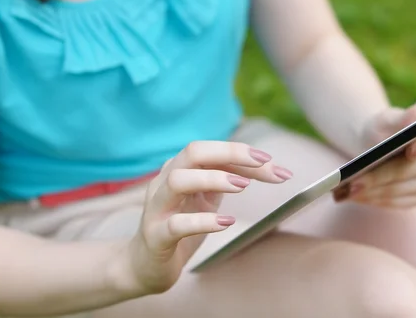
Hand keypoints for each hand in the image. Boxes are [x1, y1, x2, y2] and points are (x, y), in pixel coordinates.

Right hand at [126, 141, 292, 293]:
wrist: (145, 264)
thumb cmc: (181, 226)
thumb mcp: (207, 200)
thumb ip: (228, 181)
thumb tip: (268, 168)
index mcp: (179, 169)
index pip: (211, 150)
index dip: (241, 151)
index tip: (270, 160)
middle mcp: (165, 182)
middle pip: (192, 152)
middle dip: (230, 152)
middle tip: (263, 162)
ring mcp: (157, 208)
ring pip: (177, 180)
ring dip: (212, 179)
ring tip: (243, 187)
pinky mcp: (156, 236)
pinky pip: (176, 224)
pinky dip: (202, 222)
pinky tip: (225, 223)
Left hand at [334, 99, 415, 207]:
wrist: (373, 146)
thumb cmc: (381, 129)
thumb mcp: (387, 119)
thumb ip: (404, 116)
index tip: (409, 152)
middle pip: (408, 172)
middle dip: (379, 177)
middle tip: (354, 183)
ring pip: (399, 190)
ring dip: (372, 192)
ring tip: (348, 191)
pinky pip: (396, 203)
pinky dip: (375, 200)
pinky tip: (357, 197)